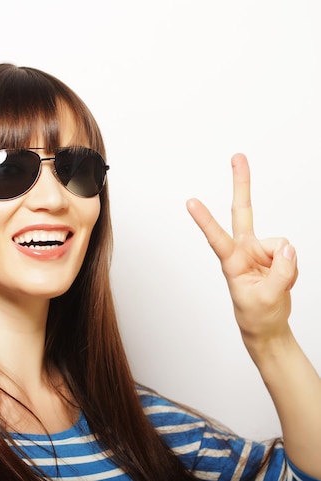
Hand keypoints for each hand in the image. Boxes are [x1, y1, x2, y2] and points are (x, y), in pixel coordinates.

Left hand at [186, 154, 297, 351]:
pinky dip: (292, 269)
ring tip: (275, 284)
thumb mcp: (266, 298)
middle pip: (243, 212)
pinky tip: (282, 280)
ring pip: (283, 245)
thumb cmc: (256, 314)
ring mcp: (259, 250)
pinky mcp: (274, 254)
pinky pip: (291, 254)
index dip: (205, 220)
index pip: (216, 238)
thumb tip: (289, 249)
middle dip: (242, 184)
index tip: (190, 202)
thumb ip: (280, 273)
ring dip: (286, 266)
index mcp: (231, 261)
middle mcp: (243, 249)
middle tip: (238, 156)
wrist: (267, 325)